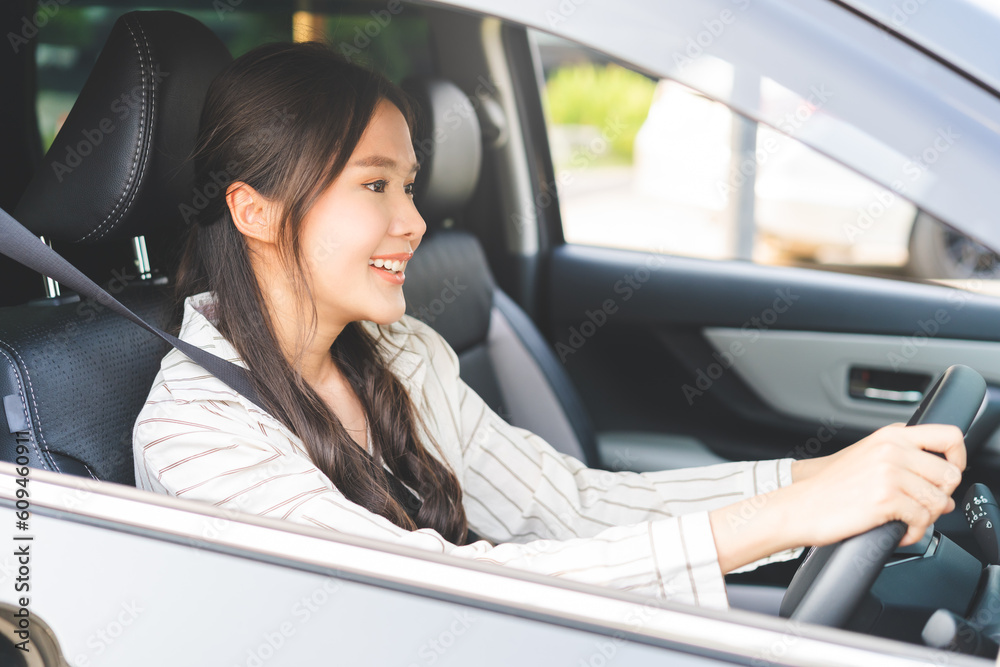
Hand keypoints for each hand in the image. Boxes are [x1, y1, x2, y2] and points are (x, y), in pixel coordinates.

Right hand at [710, 423, 964, 572]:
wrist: (799, 506)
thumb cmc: (829, 488)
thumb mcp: (867, 457)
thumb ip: (902, 457)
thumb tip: (943, 483)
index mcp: (890, 436)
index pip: (949, 436)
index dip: (959, 458)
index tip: (949, 474)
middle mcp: (892, 450)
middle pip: (950, 475)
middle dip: (939, 497)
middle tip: (919, 507)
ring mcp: (889, 473)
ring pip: (939, 502)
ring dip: (926, 519)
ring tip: (904, 521)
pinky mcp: (886, 499)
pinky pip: (923, 521)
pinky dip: (913, 533)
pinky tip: (896, 531)